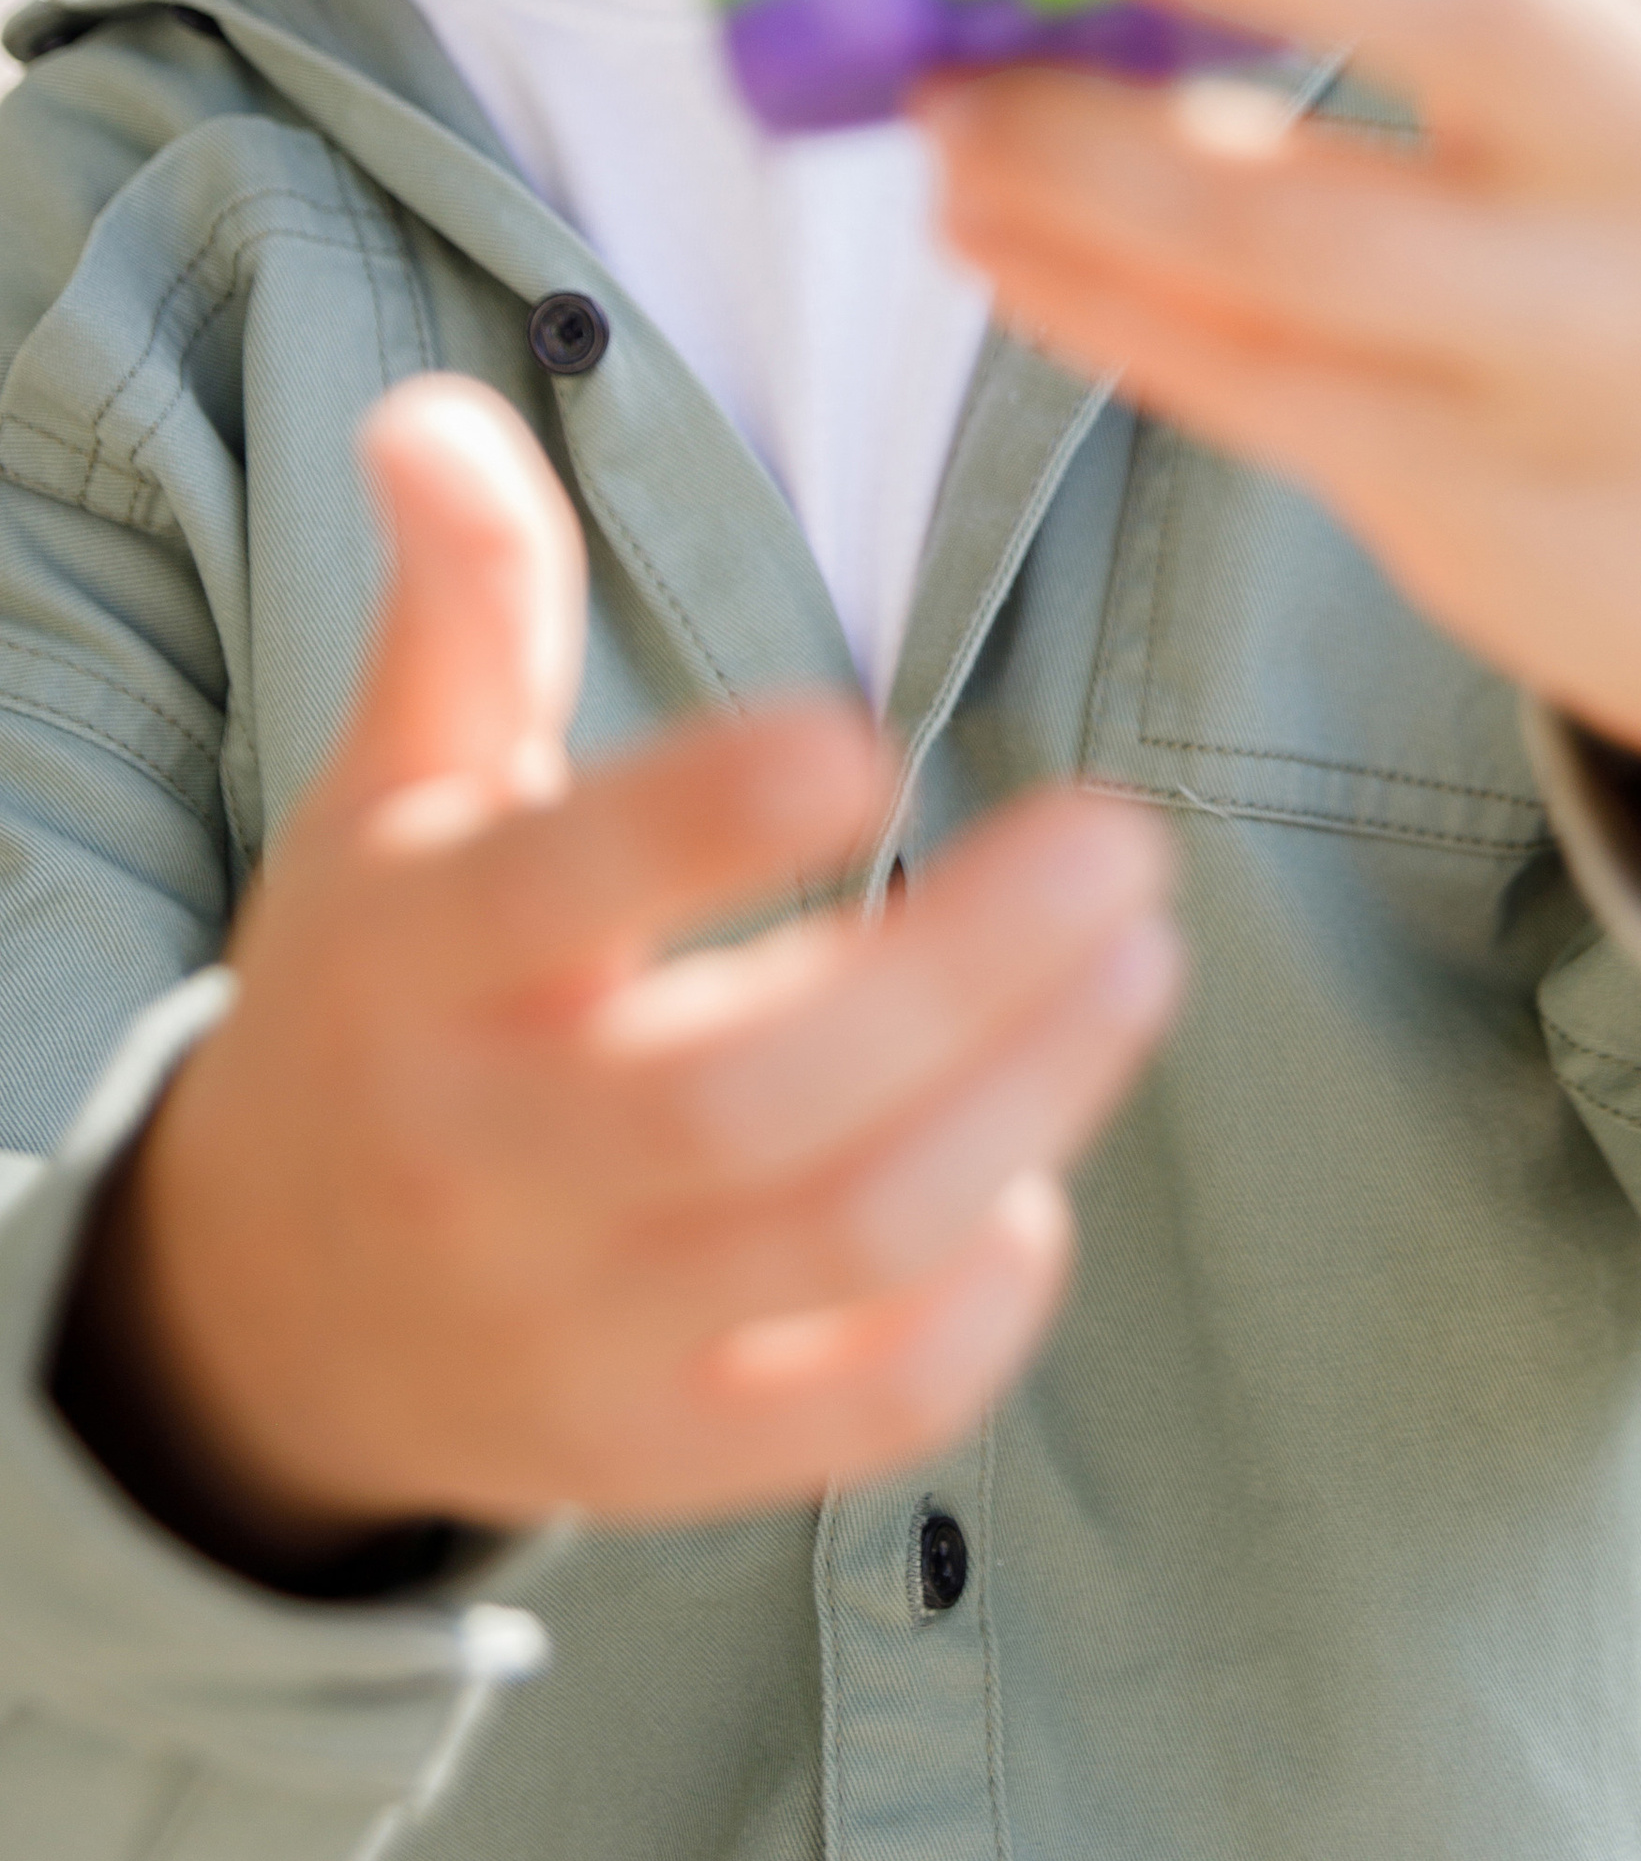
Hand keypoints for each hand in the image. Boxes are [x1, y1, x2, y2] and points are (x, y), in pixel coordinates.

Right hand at [53, 380, 1179, 1574]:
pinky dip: (974, 1314)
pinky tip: (1045, 1181)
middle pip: (745, 1095)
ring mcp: (579, 1329)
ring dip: (1023, 1100)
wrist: (276, 1297)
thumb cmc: (390, 986)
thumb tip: (444, 407)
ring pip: (834, 1243)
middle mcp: (487, 1162)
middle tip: (1127, 839)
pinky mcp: (663, 1453)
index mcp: (416, 967)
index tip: (865, 728)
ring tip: (1145, 958)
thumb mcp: (393, 788)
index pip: (555, 892)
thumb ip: (459, 602)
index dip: (706, 820)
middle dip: (965, 968)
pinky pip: (850, 1415)